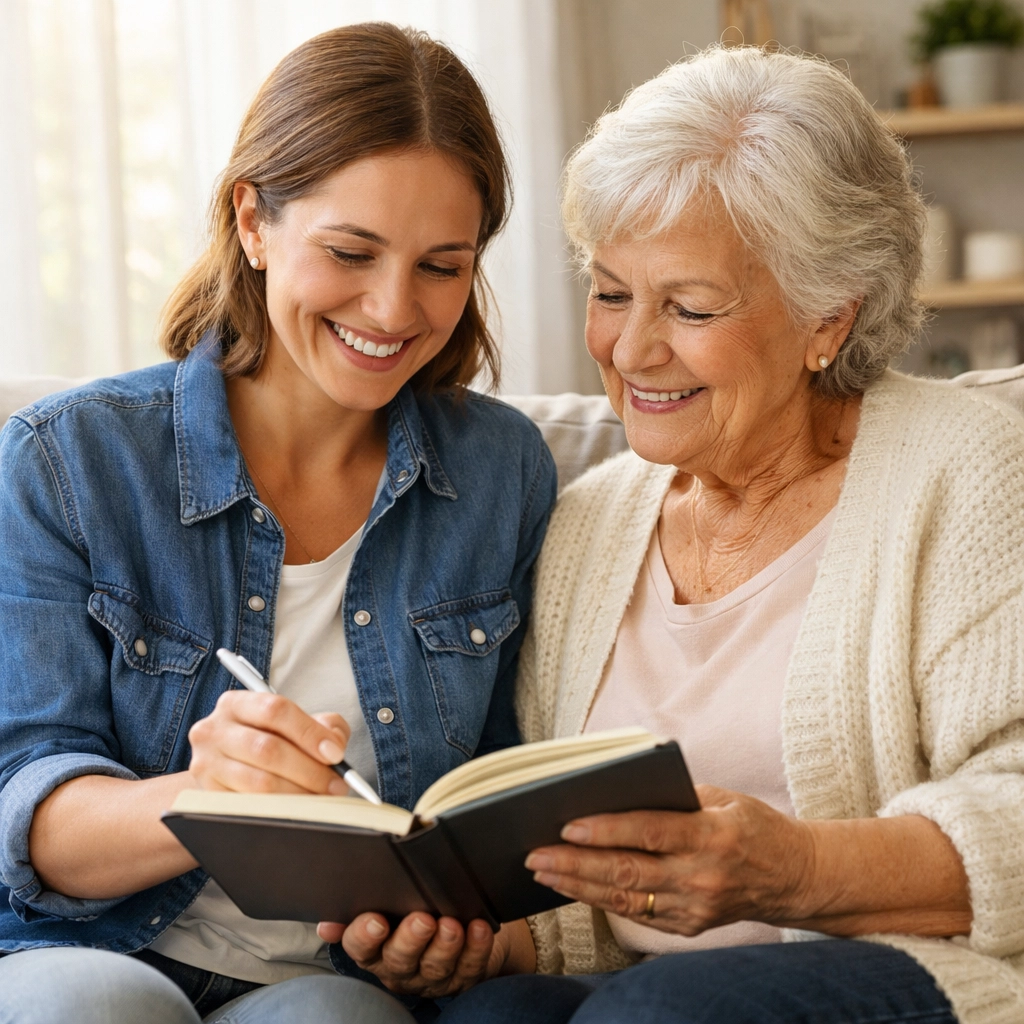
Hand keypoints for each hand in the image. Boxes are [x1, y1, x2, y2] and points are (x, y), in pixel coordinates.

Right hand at [188, 690, 351, 794]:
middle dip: (310, 770)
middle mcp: (213, 731)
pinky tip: (299, 808)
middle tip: (336, 784)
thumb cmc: (267, 739)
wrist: (227, 765)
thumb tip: (334, 745)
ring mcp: (206, 765)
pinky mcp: (208, 796)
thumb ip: (322, 725)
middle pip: (267, 749)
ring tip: (322, 797)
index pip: (275, 710)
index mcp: (235, 704)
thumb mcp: (293, 723)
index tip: (336, 754)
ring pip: (260, 783)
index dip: (309, 732)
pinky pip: (250, 807)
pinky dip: (280, 809)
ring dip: (299, 793)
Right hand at [317, 912, 511, 997]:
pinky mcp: (464, 976)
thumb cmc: (411, 917)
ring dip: (445, 945)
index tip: (375, 920)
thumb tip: (326, 924)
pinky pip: (471, 965)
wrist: (457, 931)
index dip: (365, 936)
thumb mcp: (384, 915)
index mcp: (376, 953)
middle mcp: (402, 969)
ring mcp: (434, 977)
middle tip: (422, 919)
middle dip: (411, 940)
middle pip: (401, 959)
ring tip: (452, 925)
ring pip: (437, 966)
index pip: (362, 949)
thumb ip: (356, 917)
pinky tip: (479, 929)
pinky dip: (476, 947)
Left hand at [524, 785, 814, 935]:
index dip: (606, 830)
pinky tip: (573, 887)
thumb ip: (672, 797)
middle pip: (627, 872)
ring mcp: (695, 908)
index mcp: (711, 836)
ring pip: (625, 899)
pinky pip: (636, 914)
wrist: (794, 876)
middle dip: (575, 864)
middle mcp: (701, 877)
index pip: (649, 833)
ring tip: (543, 871)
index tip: (568, 825)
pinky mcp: (688, 926)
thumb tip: (613, 791)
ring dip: (578, 886)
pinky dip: (601, 900)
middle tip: (535, 855)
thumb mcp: (721, 797)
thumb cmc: (752, 825)